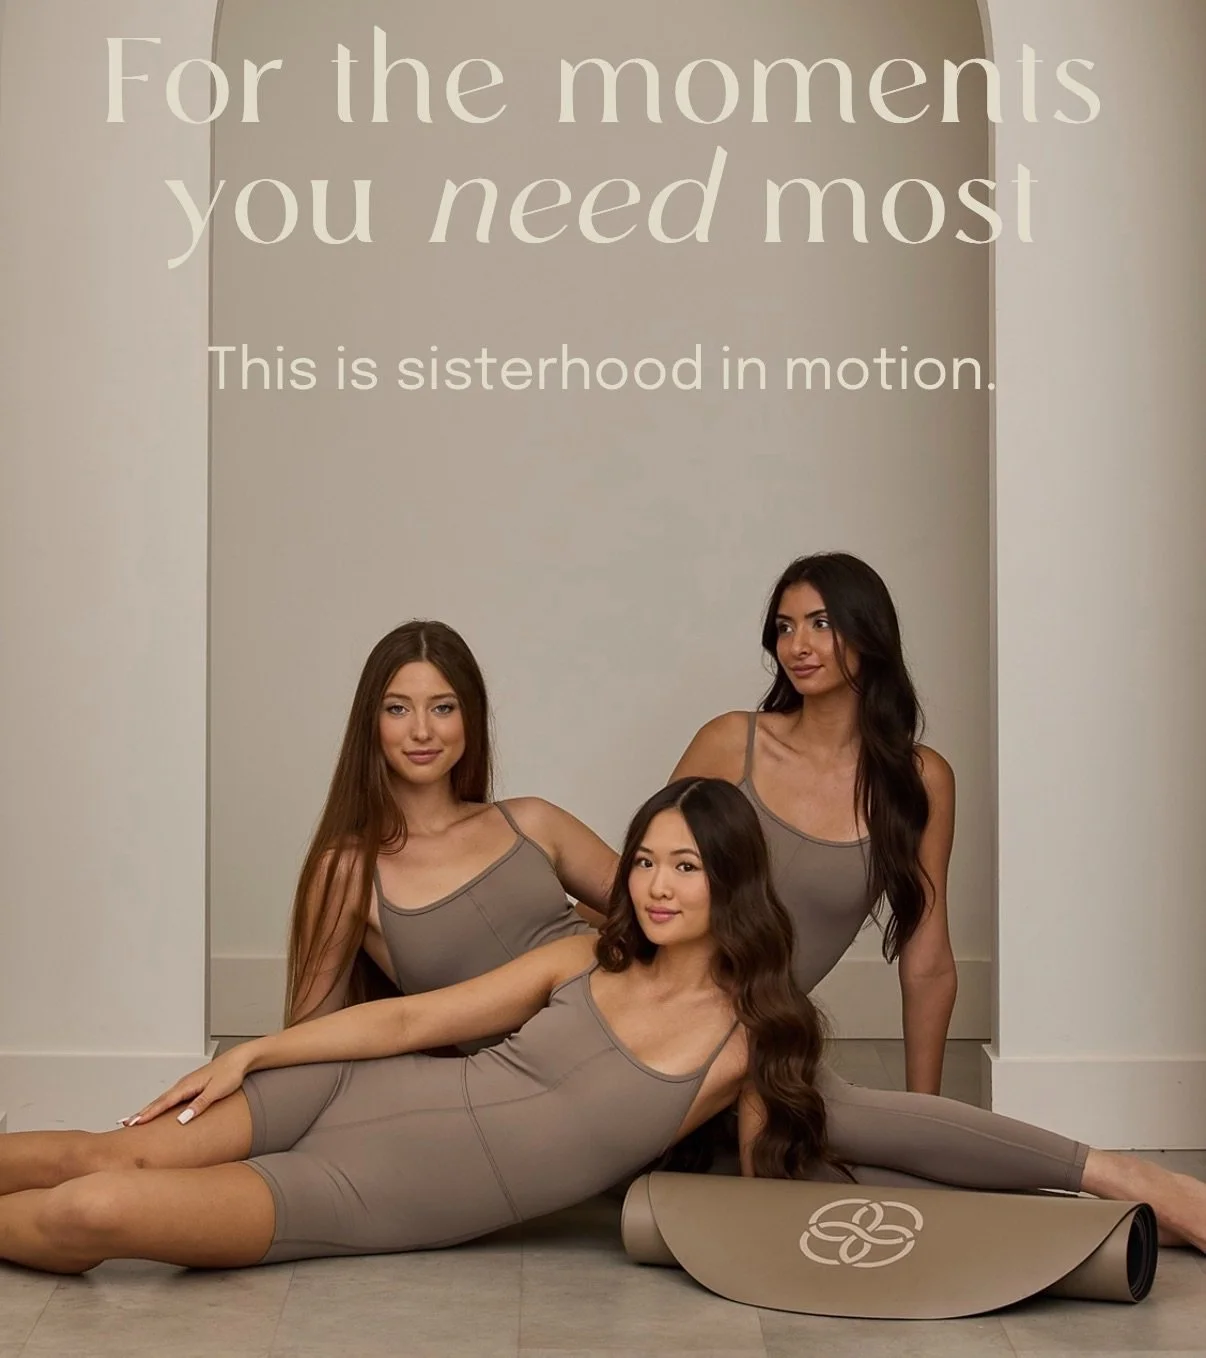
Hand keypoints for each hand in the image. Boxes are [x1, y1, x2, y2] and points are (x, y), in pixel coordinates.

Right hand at [121, 1047, 252, 1126]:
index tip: (133, 1123)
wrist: (240, 1059)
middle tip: (124, 1123)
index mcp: (187, 1086)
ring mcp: (186, 1084)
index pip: (163, 1103)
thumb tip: (181, 1120)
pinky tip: (158, 1108)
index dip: (147, 1115)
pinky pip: (171, 1097)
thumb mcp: (216, 1092)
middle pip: (158, 1101)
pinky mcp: (192, 1086)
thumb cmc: (230, 1074)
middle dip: (141, 1113)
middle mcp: (183, 1084)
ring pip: (163, 1099)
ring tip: (135, 1118)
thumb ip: (199, 1105)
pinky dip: (160, 1104)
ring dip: (148, 1109)